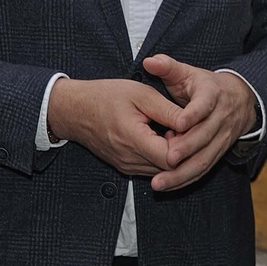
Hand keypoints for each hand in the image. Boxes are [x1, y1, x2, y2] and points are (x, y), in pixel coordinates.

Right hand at [46, 78, 183, 175]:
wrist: (75, 109)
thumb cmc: (106, 96)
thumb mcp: (140, 94)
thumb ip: (167, 111)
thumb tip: (191, 122)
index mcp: (133, 139)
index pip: (172, 159)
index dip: (187, 145)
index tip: (190, 126)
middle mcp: (129, 159)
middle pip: (170, 168)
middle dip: (183, 150)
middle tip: (187, 127)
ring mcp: (127, 166)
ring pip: (162, 171)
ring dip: (173, 154)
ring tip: (174, 130)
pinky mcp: (125, 167)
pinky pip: (151, 168)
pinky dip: (161, 156)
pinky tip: (163, 137)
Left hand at [139, 54, 257, 191]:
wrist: (240, 100)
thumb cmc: (204, 86)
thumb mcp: (188, 73)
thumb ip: (169, 67)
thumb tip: (150, 61)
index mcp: (213, 95)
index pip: (205, 105)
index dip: (193, 114)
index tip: (178, 124)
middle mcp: (221, 118)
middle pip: (205, 136)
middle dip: (186, 149)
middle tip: (166, 158)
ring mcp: (222, 138)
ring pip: (204, 159)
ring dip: (182, 173)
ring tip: (159, 183)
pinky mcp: (218, 152)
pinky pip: (203, 169)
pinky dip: (186, 179)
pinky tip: (168, 186)